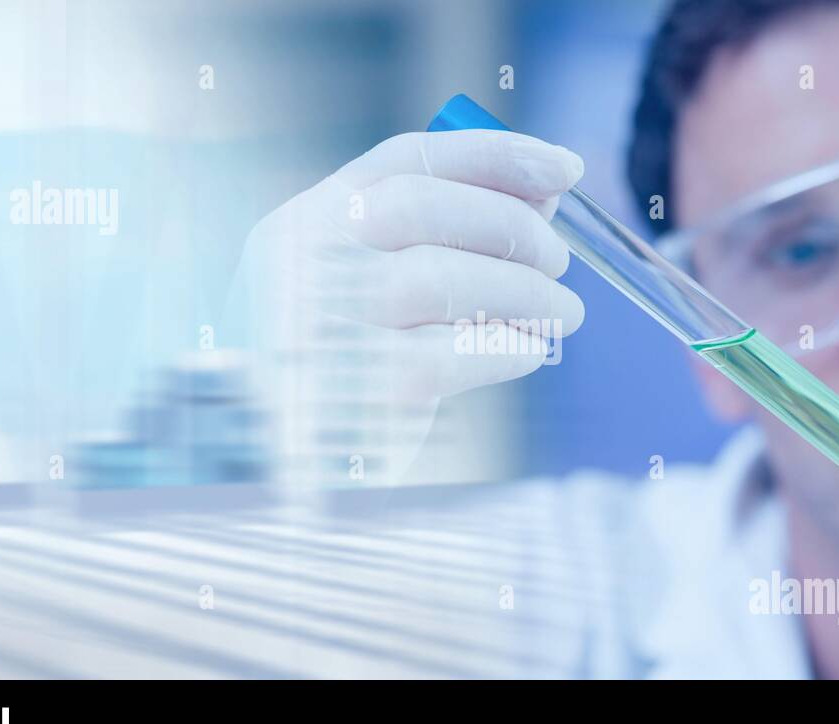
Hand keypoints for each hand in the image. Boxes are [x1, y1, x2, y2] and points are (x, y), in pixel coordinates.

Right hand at [238, 129, 585, 486]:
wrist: (274, 452)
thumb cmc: (343, 356)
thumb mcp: (374, 279)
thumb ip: (445, 230)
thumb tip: (544, 196)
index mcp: (310, 219)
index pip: (407, 159)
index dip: (496, 157)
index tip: (564, 168)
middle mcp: (300, 262)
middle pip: (421, 207)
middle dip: (512, 227)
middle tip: (559, 264)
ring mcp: (314, 325)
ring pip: (436, 280)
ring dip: (524, 294)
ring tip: (561, 315)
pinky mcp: (343, 395)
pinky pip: (441, 360)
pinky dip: (504, 350)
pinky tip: (528, 352)